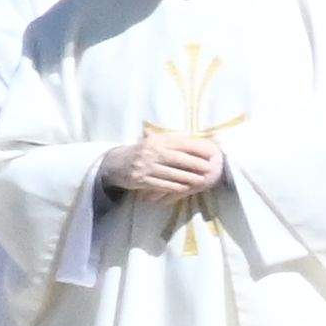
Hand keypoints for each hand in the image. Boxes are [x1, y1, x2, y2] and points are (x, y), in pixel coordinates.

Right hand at [106, 126, 223, 202]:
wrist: (114, 163)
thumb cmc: (142, 152)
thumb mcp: (154, 141)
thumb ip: (172, 140)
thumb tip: (196, 137)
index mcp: (156, 140)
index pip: (180, 143)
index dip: (197, 148)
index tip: (211, 152)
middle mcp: (150, 152)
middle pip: (177, 159)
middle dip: (195, 164)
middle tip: (209, 168)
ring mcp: (144, 166)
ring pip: (171, 173)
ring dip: (188, 178)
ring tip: (201, 180)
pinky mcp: (139, 180)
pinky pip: (161, 184)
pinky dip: (175, 187)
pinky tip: (185, 187)